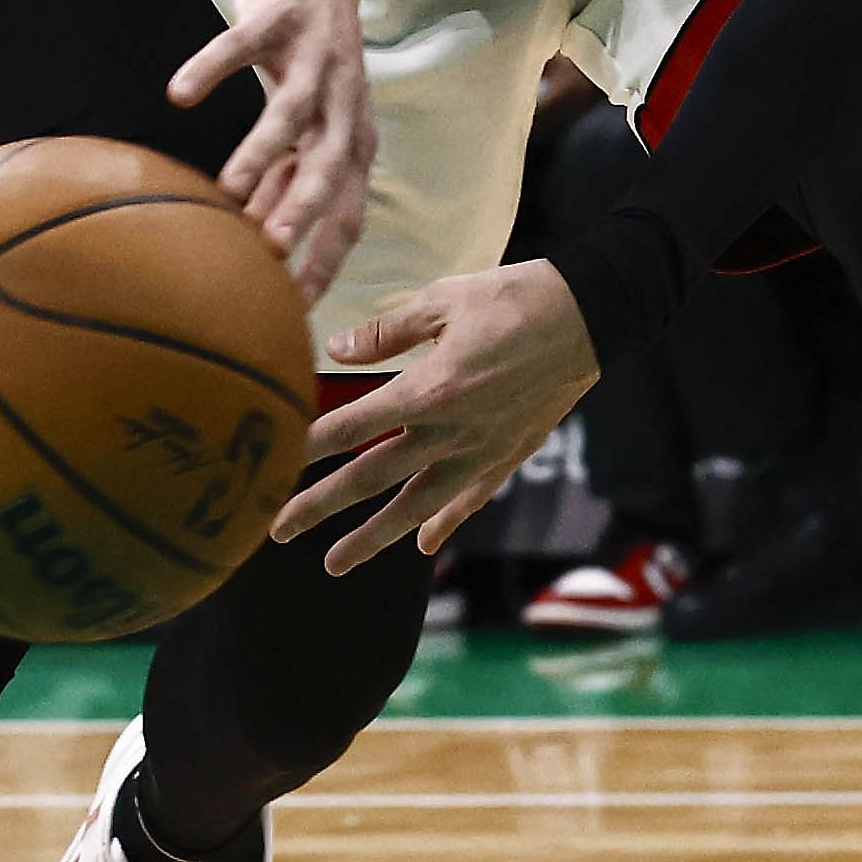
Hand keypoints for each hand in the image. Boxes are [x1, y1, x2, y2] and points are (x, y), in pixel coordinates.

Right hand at [166, 0, 376, 289]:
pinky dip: (212, 68)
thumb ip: (289, 182)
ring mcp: (315, 58)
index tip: (294, 302)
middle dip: (303, 210)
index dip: (326, 257)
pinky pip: (242, 45)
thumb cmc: (307, 68)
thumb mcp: (309, 130)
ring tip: (225, 188)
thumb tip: (258, 247)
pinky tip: (180, 95)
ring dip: (260, 152)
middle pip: (331, 166)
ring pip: (291, 111)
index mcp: (355, 141)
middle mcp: (345, 104)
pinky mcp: (279, 19)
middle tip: (270, 250)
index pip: (350, 212)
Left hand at [276, 261, 596, 571]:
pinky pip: (469, 500)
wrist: (591, 316)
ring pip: (415, 505)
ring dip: (372, 537)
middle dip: (320, 505)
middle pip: (371, 477)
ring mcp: (481, 451)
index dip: (306, 445)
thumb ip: (388, 331)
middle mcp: (450, 432)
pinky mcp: (509, 456)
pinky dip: (444, 523)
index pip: (352, 424)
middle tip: (277, 529)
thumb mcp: (444, 299)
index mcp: (429, 390)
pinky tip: (423, 545)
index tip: (270, 465)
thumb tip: (338, 350)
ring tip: (335, 563)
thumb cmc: (514, 298)